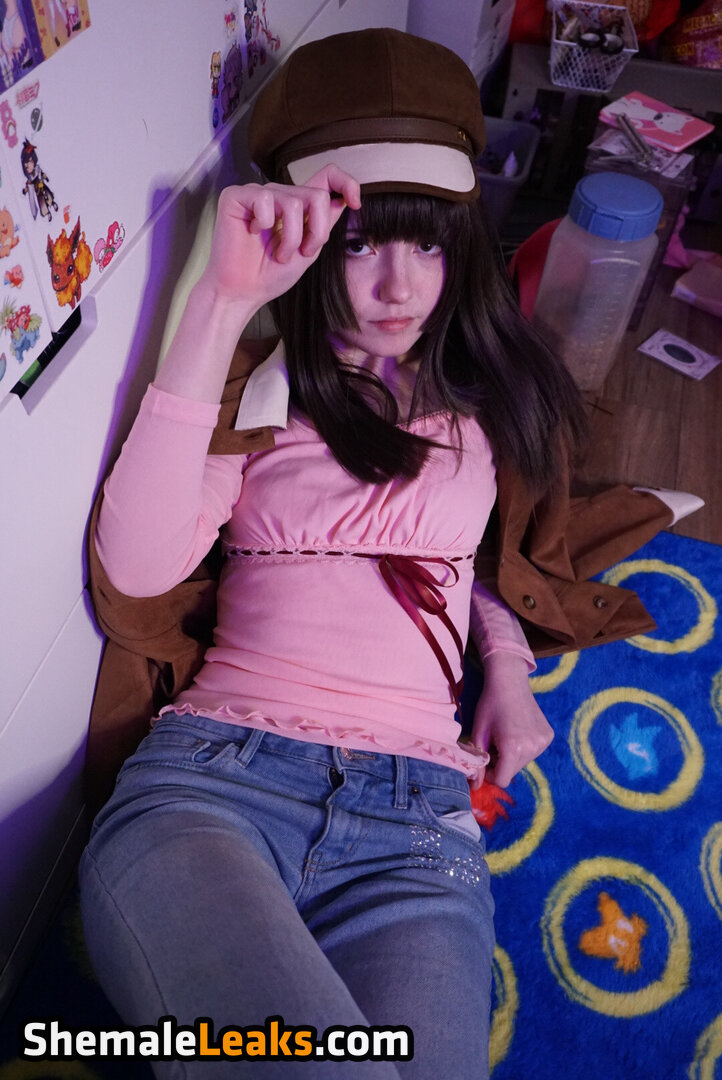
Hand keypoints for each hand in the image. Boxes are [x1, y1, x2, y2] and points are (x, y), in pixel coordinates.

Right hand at [200, 165, 360, 312]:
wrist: (242, 293)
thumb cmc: (270, 275)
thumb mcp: (308, 250)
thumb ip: (324, 223)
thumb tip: (345, 199)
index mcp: (297, 205)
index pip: (327, 176)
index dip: (346, 182)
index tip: (355, 202)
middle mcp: (279, 194)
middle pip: (317, 195)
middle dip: (317, 232)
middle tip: (301, 254)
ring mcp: (257, 193)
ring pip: (294, 202)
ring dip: (291, 237)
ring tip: (279, 254)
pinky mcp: (236, 196)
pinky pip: (264, 200)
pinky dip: (264, 224)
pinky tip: (252, 233)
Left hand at [468, 652, 552, 789]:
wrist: (510, 681)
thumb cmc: (490, 705)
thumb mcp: (479, 733)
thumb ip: (477, 761)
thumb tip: (474, 786)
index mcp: (513, 748)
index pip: (502, 780)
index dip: (490, 773)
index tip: (485, 758)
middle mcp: (532, 748)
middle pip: (512, 772)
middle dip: (501, 763)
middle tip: (494, 743)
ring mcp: (543, 742)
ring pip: (523, 763)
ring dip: (512, 756)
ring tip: (505, 735)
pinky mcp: (548, 736)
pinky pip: (533, 752)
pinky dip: (523, 747)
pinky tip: (517, 729)